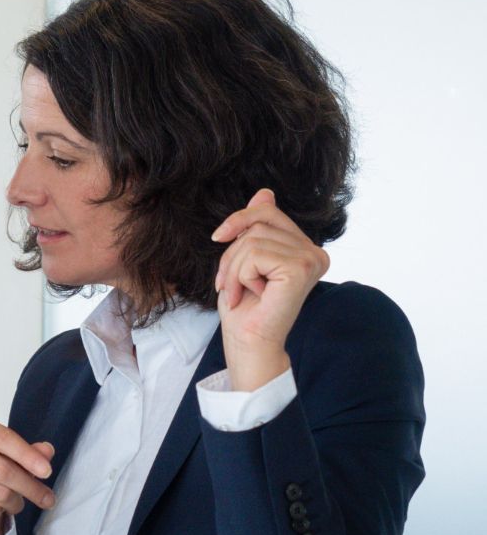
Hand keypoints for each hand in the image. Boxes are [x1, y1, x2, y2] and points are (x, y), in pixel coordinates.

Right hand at [0, 418, 55, 534]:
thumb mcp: (13, 459)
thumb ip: (30, 454)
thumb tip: (47, 451)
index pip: (4, 438)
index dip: (28, 456)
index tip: (47, 472)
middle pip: (3, 469)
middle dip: (30, 487)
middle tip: (48, 499)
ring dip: (16, 502)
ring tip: (15, 502)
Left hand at [211, 188, 329, 390]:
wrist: (249, 342)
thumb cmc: (245, 307)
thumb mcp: (244, 260)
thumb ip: (258, 227)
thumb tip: (265, 192)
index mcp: (305, 248)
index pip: (268, 212)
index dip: (239, 219)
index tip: (218, 237)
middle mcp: (315, 252)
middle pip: (257, 226)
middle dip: (231, 255)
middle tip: (229, 284)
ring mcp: (312, 259)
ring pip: (252, 240)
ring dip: (233, 269)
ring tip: (240, 292)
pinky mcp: (301, 268)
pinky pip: (255, 254)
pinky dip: (240, 275)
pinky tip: (252, 295)